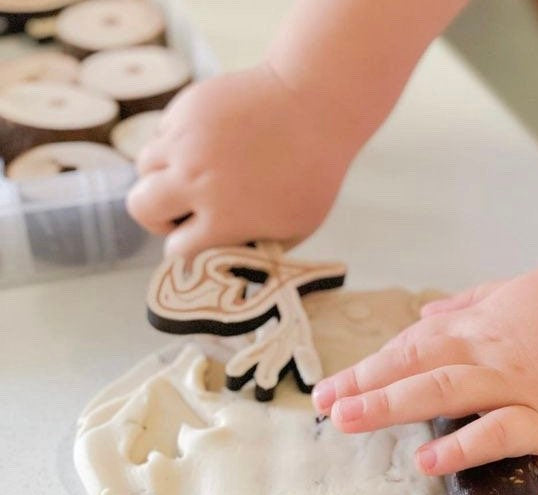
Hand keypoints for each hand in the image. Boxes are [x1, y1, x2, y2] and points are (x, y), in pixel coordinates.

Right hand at [127, 63, 351, 257]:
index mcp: (223, 218)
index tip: (195, 242)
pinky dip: (176, 144)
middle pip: (141, 207)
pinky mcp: (185, 109)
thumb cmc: (314, 174)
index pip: (177, 247)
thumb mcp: (297, 226)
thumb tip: (233, 263)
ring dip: (161, 178)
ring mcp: (185, 142)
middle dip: (156, 217)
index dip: (186, 248)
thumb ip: (259, 247)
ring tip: (192, 176)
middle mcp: (195, 181)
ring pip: (144, 167)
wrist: (314, 105)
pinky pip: (163, 133)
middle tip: (179, 213)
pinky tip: (208, 144)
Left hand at [312, 267, 537, 474]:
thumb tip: (428, 311)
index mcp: (485, 319)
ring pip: (442, 393)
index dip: (374, 362)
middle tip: (323, 405)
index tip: (338, 381)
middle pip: (416, 365)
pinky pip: (496, 433)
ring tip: (348, 422)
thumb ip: (474, 301)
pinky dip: (460, 445)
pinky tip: (426, 458)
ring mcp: (516, 385)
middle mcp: (491, 350)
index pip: (416, 342)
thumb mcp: (526, 288)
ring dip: (390, 406)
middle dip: (365, 384)